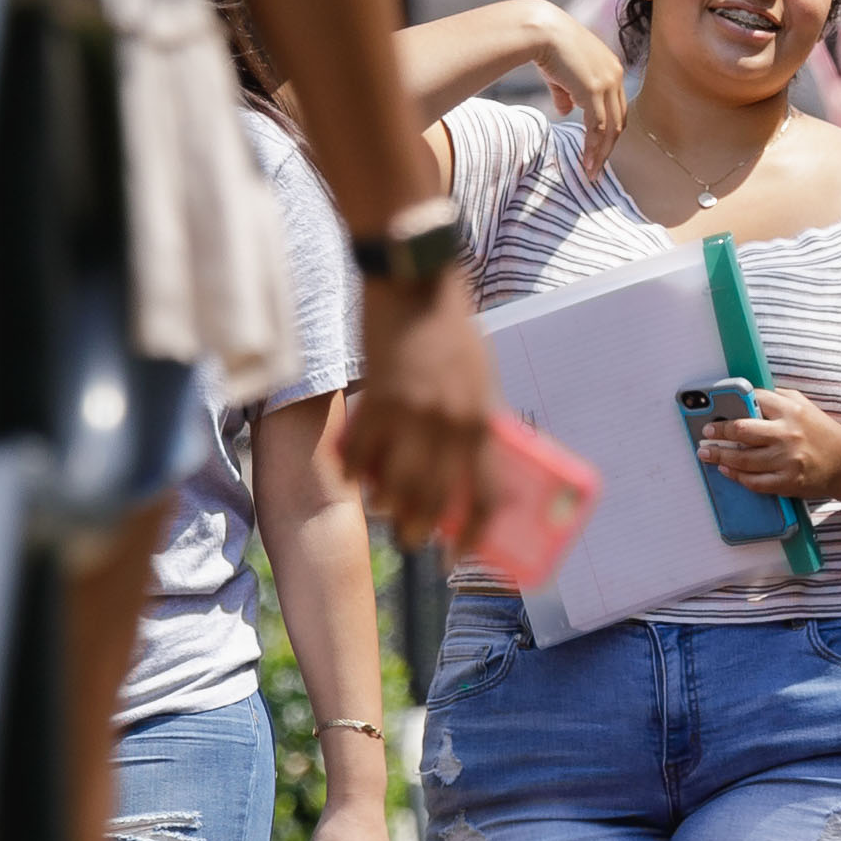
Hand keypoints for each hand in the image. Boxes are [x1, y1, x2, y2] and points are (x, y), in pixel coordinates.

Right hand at [338, 288, 503, 545]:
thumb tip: (469, 466)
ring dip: (386, 506)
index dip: (475, 535)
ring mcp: (411, 415)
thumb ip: (476, 421)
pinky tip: (354, 475)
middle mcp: (449, 425)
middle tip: (411, 539)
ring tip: (383, 509)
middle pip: (434, 502)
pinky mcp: (375, 402)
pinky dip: (354, 472)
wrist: (415, 283)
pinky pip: (359, 457)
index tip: (460, 557)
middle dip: (420, 530)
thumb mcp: (480, 379)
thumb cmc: (451, 330)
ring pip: (393, 487)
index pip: (486, 495)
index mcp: (482, 421)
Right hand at [516, 3, 628, 179]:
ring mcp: (607, 83)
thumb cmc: (546, 47)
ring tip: (591, 172)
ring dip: (601, 153)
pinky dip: (593, 147)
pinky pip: (598, 127)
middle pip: (618, 120)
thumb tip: (565, 112)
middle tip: (596, 167)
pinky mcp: (595, 90)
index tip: (597, 149)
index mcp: (611, 69)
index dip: (607, 131)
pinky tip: (586, 161)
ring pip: (610, 128)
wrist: (540, 30)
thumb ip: (565, 94)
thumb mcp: (559, 74)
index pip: (615, 107)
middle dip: (607, 147)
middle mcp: (615, 75)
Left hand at [692, 378, 840, 505]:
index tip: (716, 411)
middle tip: (706, 433)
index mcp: (790, 410)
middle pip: (742, 430)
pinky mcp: (787, 482)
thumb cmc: (820, 431)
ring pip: (742, 459)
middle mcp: (787, 434)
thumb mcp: (803, 405)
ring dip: (719, 456)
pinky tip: (726, 470)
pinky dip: (736, 476)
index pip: (753, 401)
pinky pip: (754, 481)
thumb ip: (776, 398)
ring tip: (706, 453)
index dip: (731, 405)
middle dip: (718, 431)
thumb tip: (745, 396)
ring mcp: (786, 460)